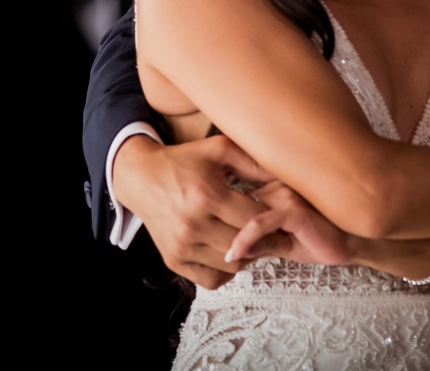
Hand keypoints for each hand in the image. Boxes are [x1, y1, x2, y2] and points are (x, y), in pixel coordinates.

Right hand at [111, 134, 286, 288]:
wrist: (141, 178)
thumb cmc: (183, 161)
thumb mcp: (219, 150)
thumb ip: (253, 161)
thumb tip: (287, 173)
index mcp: (207, 196)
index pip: (254, 219)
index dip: (275, 219)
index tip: (285, 218)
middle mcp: (193, 225)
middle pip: (246, 246)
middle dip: (269, 242)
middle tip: (280, 235)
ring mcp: (182, 246)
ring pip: (232, 265)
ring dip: (250, 257)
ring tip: (257, 242)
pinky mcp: (174, 261)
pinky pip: (211, 279)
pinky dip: (227, 271)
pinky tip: (232, 253)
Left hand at [226, 181, 357, 267]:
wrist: (354, 242)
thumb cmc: (320, 240)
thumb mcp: (282, 242)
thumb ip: (258, 239)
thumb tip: (225, 249)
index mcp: (277, 186)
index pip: (240, 199)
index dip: (229, 219)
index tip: (214, 240)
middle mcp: (280, 184)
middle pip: (241, 206)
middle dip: (232, 229)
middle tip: (228, 254)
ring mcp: (288, 195)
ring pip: (247, 214)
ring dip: (239, 237)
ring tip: (235, 258)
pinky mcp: (293, 210)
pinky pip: (260, 223)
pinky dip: (245, 239)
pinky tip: (234, 255)